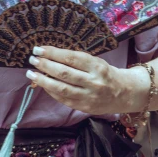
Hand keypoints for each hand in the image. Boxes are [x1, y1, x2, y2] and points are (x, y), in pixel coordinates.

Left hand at [25, 46, 147, 115]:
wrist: (125, 93)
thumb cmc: (106, 73)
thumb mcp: (95, 62)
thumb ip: (76, 61)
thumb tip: (50, 56)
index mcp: (97, 66)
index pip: (71, 57)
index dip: (53, 53)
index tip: (39, 49)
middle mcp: (93, 81)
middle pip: (64, 73)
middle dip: (45, 65)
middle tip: (32, 59)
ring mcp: (89, 96)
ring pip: (61, 88)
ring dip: (43, 80)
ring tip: (32, 74)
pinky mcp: (84, 107)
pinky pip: (63, 99)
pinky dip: (51, 91)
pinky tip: (42, 85)